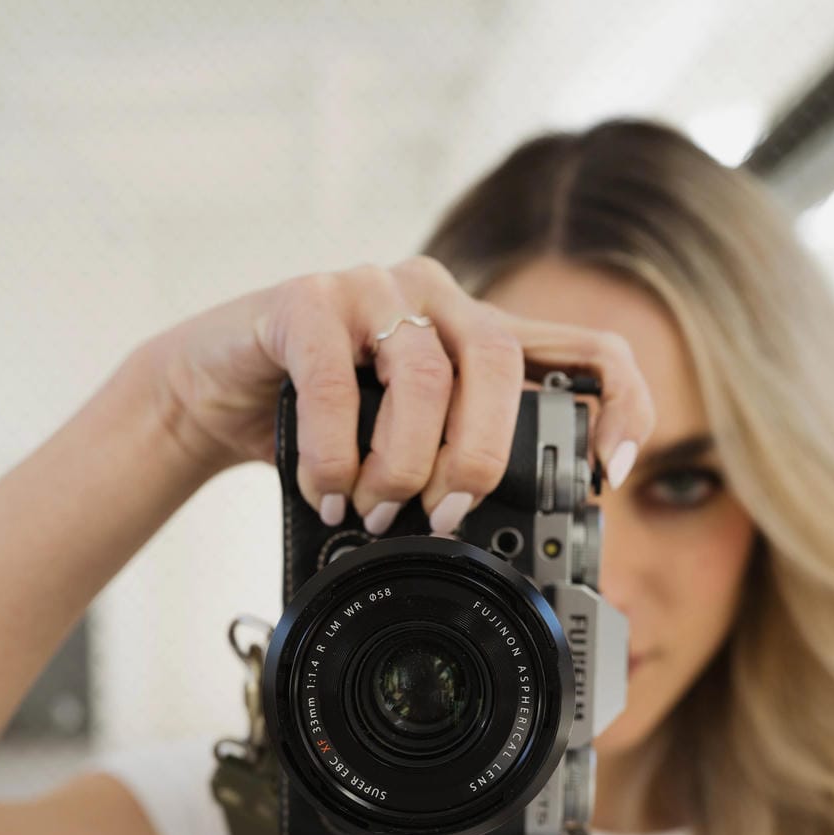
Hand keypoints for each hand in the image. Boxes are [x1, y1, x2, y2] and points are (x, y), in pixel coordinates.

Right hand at [140, 255, 656, 529]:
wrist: (214, 392)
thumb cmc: (320, 424)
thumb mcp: (402, 448)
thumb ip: (453, 467)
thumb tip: (499, 544)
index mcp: (478, 336)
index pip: (586, 347)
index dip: (619, 403)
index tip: (610, 473)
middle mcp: (437, 299)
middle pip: (499, 364)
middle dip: (478, 458)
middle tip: (447, 518)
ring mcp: (373, 290)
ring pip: (423, 374)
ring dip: (402, 463)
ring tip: (375, 511)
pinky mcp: (305, 298)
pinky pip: (334, 378)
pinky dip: (336, 453)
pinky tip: (327, 490)